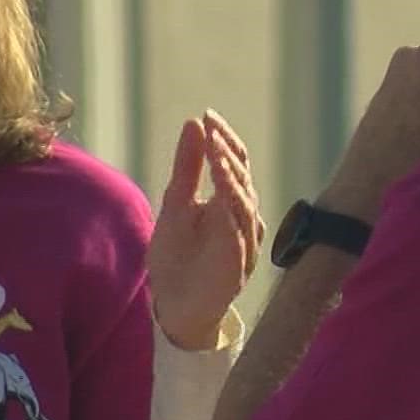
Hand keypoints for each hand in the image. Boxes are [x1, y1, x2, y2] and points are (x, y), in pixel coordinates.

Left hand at [148, 109, 265, 350]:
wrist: (173, 304)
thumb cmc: (177, 254)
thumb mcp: (176, 202)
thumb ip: (187, 166)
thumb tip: (194, 122)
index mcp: (227, 200)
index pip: (234, 161)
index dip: (224, 138)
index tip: (207, 115)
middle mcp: (241, 216)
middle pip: (242, 176)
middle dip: (227, 150)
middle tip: (211, 128)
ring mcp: (243, 239)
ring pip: (245, 200)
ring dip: (232, 174)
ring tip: (216, 151)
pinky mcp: (238, 261)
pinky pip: (240, 230)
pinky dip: (233, 208)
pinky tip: (222, 191)